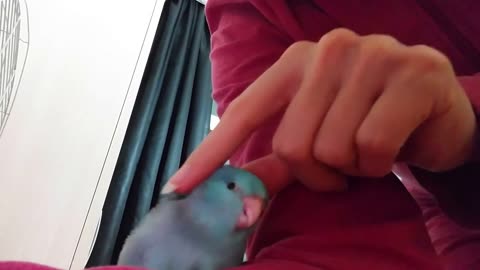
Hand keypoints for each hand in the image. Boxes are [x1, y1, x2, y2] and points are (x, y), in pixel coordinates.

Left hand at [163, 28, 476, 194]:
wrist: (435, 109)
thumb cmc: (367, 121)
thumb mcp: (318, 136)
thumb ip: (278, 158)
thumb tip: (239, 190)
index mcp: (294, 62)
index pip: (243, 113)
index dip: (209, 155)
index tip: (178, 189)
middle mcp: (328, 50)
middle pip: (292, 145)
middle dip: (317, 174)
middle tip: (340, 167)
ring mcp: (372, 56)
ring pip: (332, 150)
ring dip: (351, 169)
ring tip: (368, 151)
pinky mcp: (412, 75)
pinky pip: (372, 147)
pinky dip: (381, 165)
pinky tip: (395, 146)